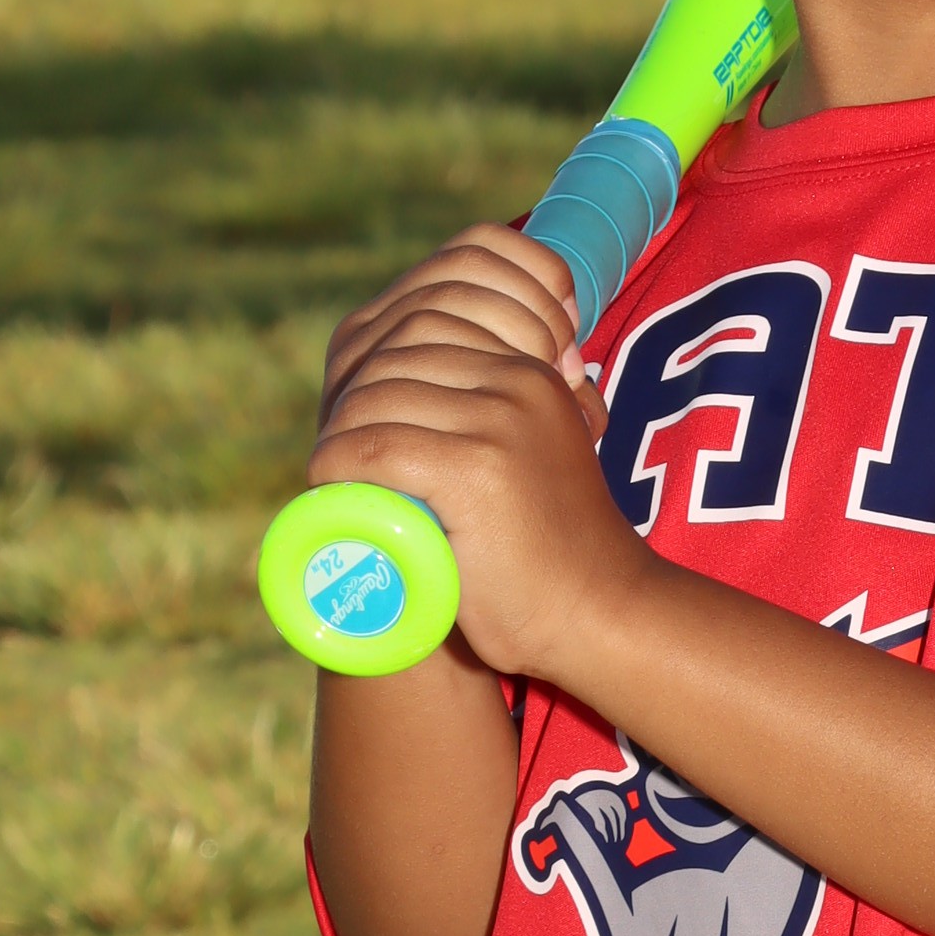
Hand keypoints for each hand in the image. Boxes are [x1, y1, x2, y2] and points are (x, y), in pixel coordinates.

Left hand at [309, 227, 637, 680]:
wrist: (601, 612)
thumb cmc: (555, 549)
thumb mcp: (536, 453)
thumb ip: (495, 414)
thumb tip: (415, 389)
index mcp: (530, 374)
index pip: (429, 323)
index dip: (380, 367)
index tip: (362, 417)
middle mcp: (518, 385)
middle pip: (396, 354)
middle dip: (355, 398)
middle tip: (341, 447)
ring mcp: (499, 424)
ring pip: (377, 397)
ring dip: (342, 433)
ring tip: (337, 470)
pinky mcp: (475, 471)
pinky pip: (376, 447)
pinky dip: (340, 464)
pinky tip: (333, 485)